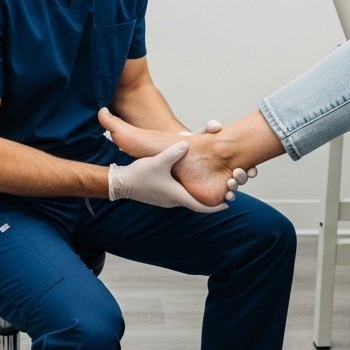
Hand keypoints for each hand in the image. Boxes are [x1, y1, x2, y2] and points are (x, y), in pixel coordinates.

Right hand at [108, 142, 227, 212]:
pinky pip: (179, 194)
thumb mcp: (158, 160)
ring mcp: (167, 199)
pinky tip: (190, 180)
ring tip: (211, 185)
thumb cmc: (140, 174)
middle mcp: (174, 200)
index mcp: (177, 195)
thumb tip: (188, 143)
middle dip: (211, 199)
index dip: (216, 206)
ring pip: (188, 197)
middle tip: (224, 191)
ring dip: (199, 194)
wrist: (121, 183)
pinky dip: (189, 190)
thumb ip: (174, 152)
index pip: (201, 206)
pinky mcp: (162, 195)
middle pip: (196, 202)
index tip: (228, 203)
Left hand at [180, 119, 257, 191]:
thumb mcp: (202, 134)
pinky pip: (222, 195)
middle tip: (237, 173)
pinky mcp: (211, 190)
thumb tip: (216, 127)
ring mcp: (220, 181)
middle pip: (241, 177)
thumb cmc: (194, 144)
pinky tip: (227, 196)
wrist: (178, 155)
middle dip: (242, 177)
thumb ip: (209, 128)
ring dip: (235, 187)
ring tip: (230, 184)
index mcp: (231, 160)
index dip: (252, 170)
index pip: (247, 166)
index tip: (252, 170)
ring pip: (233, 187)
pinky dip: (227, 196)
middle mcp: (228, 172)